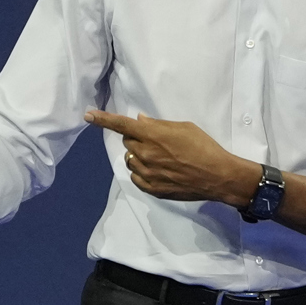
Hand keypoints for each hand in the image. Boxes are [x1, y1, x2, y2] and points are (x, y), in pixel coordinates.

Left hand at [84, 111, 259, 206]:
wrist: (218, 176)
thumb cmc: (203, 146)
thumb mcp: (183, 127)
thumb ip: (158, 126)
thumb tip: (140, 122)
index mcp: (151, 136)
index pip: (121, 125)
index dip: (103, 119)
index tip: (87, 116)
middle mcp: (145, 154)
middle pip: (127, 143)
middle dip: (137, 139)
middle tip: (156, 141)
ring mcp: (147, 173)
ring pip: (130, 160)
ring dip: (139, 156)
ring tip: (161, 158)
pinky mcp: (152, 189)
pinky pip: (136, 177)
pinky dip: (142, 171)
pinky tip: (159, 171)